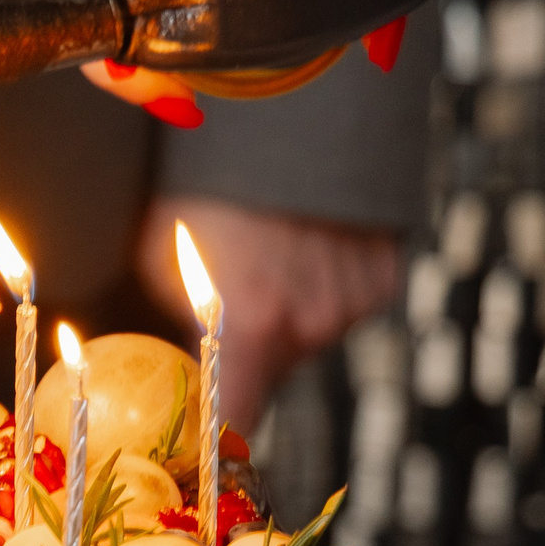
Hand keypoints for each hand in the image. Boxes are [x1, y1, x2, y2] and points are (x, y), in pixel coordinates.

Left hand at [139, 196, 402, 432]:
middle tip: (232, 295)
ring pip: (314, 329)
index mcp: (254, 329)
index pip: (240, 420)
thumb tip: (172, 374)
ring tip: (270, 249)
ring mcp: (354, 298)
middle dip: (253, 347)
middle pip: (278, 369)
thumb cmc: (200, 185)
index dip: (222, 433)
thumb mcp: (161, 260)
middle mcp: (312, 324)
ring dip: (293, 305)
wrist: (280, 108)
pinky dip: (330, 277)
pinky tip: (308, 238)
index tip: (208, 437)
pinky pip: (349, 295)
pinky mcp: (383, 272)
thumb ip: (178, 328)